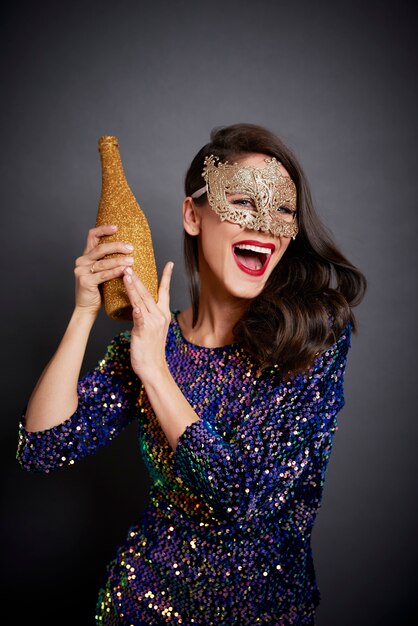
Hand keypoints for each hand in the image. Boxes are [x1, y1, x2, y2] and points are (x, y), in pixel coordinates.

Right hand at [74, 224, 134, 315]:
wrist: (86, 307)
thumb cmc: (97, 290)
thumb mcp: (101, 272)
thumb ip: (108, 261)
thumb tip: (128, 250)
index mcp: (86, 256)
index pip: (92, 236)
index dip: (103, 229)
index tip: (116, 227)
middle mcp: (81, 261)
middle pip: (100, 248)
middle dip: (117, 246)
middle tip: (130, 247)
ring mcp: (81, 271)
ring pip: (103, 262)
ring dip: (119, 260)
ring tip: (132, 261)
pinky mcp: (85, 281)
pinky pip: (103, 274)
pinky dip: (115, 271)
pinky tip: (125, 271)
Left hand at [122, 262, 173, 382]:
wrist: (153, 367)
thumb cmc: (150, 348)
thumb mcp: (152, 328)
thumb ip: (147, 315)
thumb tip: (138, 304)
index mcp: (163, 314)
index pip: (165, 291)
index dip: (166, 277)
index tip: (169, 263)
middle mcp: (160, 316)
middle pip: (149, 293)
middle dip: (139, 278)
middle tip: (131, 266)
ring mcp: (152, 324)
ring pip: (141, 301)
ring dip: (134, 288)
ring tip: (127, 275)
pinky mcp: (144, 332)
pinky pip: (140, 319)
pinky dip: (138, 312)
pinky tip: (135, 306)